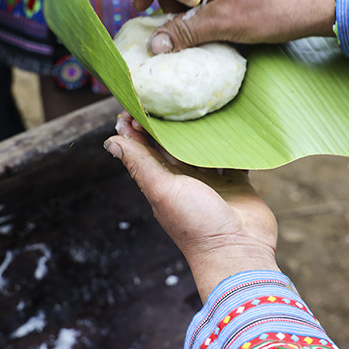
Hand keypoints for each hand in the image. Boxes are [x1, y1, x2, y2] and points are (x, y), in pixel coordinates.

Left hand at [104, 112, 278, 301]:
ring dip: (200, 130)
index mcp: (162, 182)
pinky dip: (233, 143)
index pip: (143, 149)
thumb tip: (110, 140)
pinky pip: (233, 157)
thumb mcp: (162, 190)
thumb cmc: (196, 224)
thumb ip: (139, 164)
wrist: (238, 252)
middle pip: (171, 145)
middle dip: (167, 123)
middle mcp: (184, 180)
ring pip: (202, 148)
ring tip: (200, 103)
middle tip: (167, 96)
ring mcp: (211, 181)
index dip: (136, 128)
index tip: (134, 104)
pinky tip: (233, 125)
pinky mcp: (236, 182)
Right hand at [148, 0, 340, 53]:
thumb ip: (183, 33)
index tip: (139, 11)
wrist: (313, 3)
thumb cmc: (270, 12)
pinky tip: (215, 15)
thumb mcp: (221, 26)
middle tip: (174, 25)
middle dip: (171, 0)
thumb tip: (155, 45)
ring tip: (198, 24)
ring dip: (190, 0)